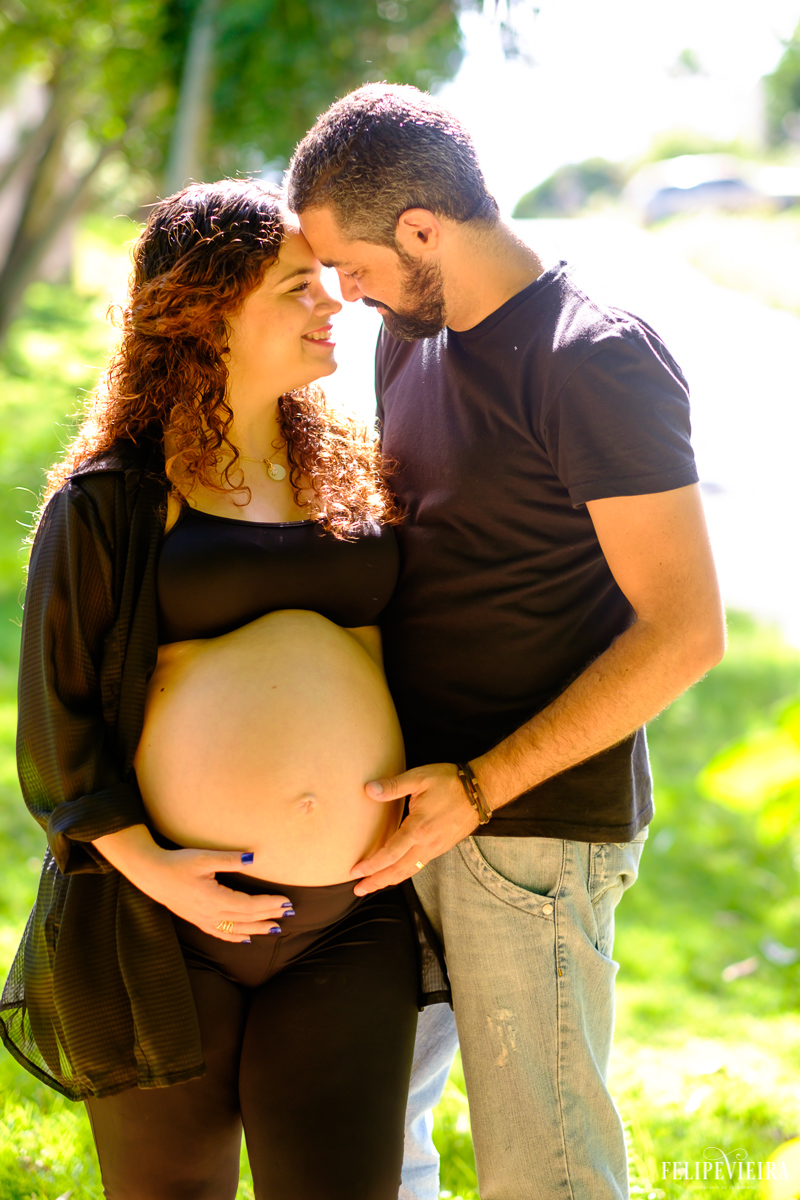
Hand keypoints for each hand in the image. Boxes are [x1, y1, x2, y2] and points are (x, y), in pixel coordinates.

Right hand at [142, 847, 294, 941]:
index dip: (269, 905)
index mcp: (214, 899)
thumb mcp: (203, 857)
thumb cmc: (177, 864)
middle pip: (246, 919)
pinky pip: (221, 934)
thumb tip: (254, 858)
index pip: (249, 906)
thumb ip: (230, 859)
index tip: (286, 902)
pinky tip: (246, 938)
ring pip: (236, 929)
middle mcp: (210, 914)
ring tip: (276, 929)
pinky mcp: (197, 921)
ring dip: (257, 929)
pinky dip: (236, 937)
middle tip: (290, 913)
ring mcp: (203, 920)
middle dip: (269, 916)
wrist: (151, 875)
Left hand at [351, 763, 478, 894]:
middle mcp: (427, 844)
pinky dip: (404, 873)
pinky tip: (397, 872)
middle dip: (376, 881)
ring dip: (389, 880)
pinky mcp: (442, 847)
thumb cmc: (450, 782)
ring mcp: (436, 848)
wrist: (481, 790)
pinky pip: (419, 865)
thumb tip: (369, 790)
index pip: (389, 854)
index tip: (355, 871)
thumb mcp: (419, 777)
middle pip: (397, 870)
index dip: (371, 865)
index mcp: (418, 828)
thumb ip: (393, 786)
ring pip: (409, 871)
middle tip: (359, 890)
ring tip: (374, 885)